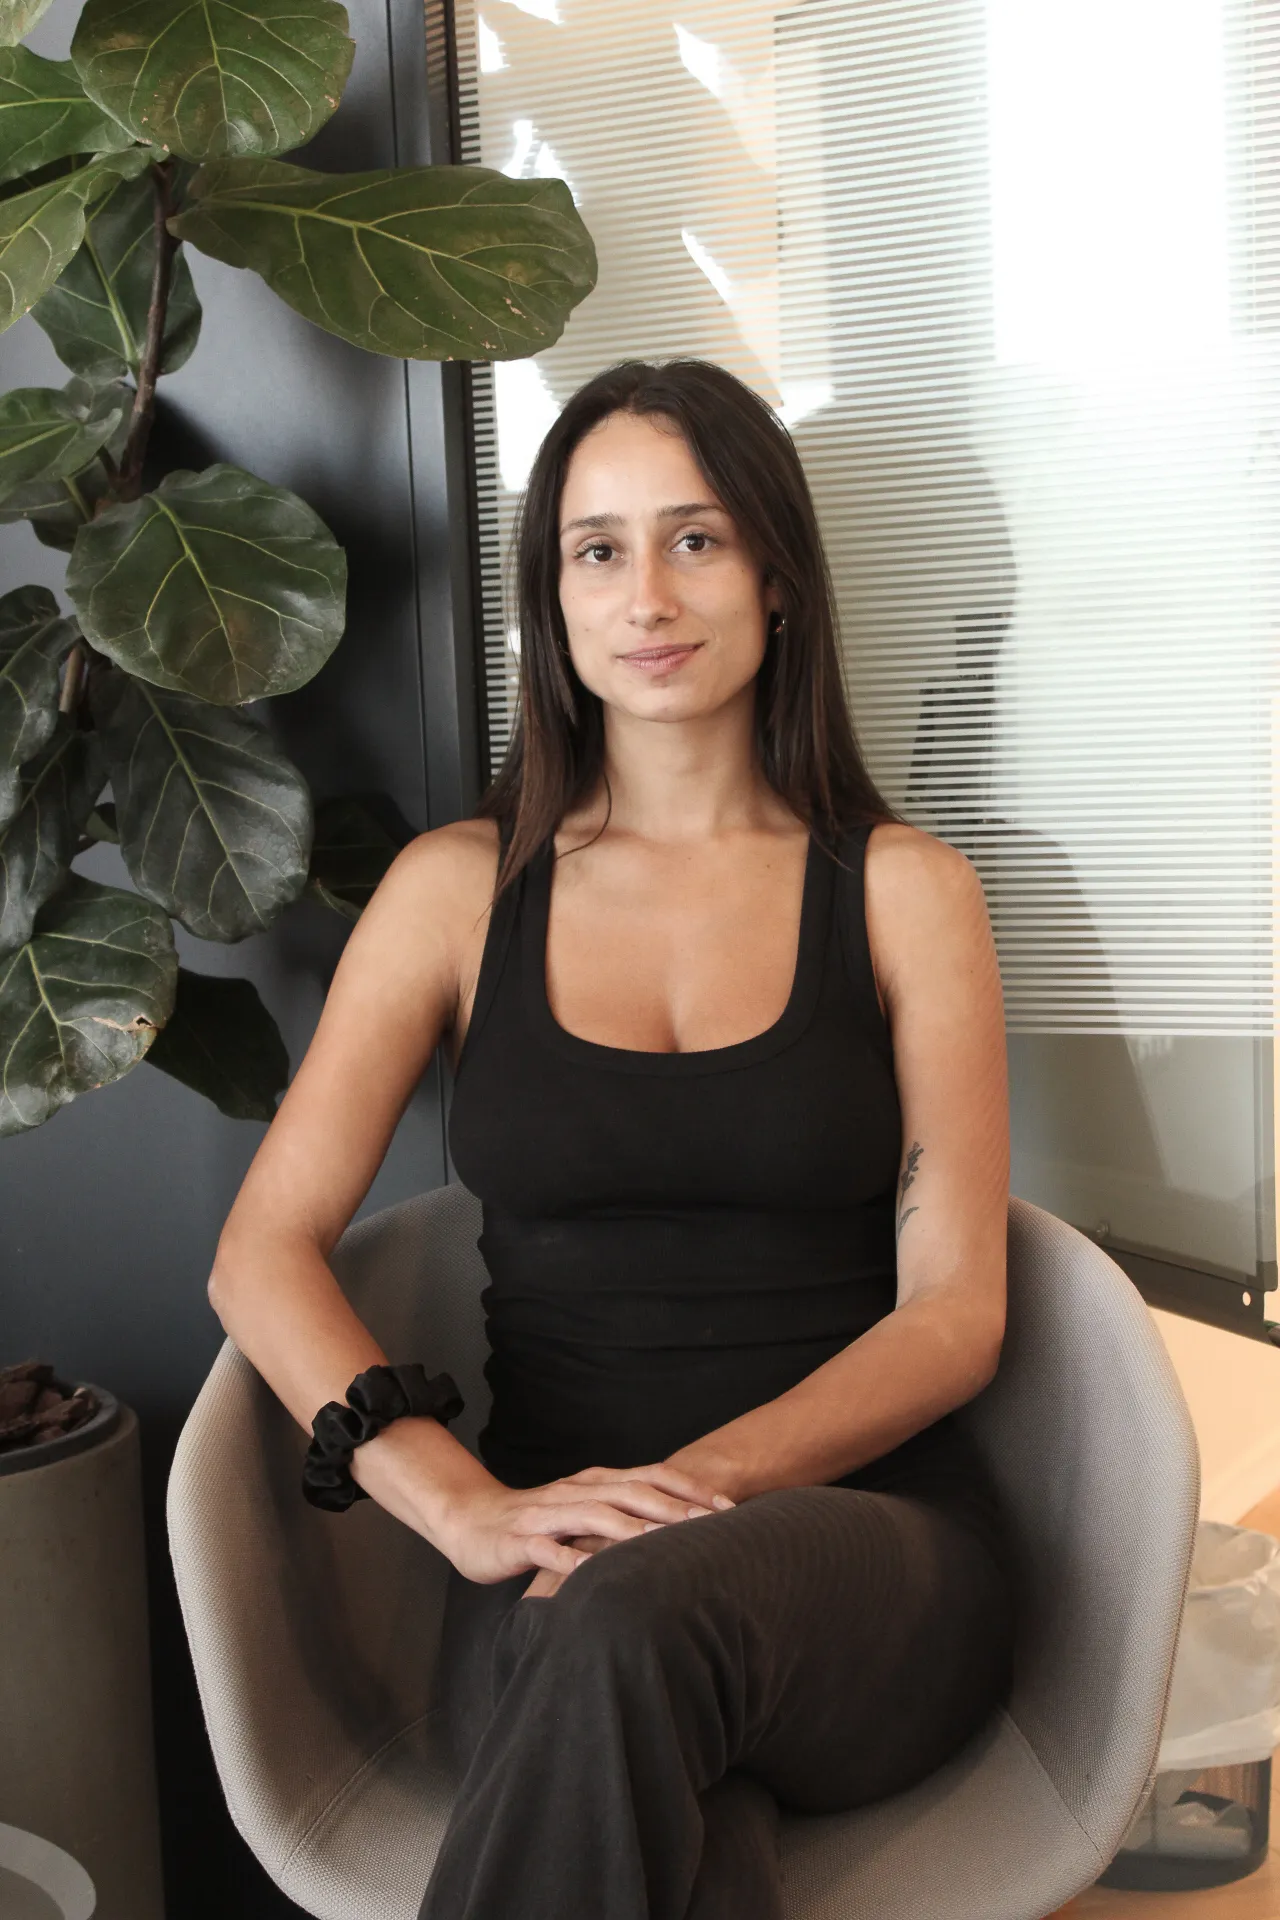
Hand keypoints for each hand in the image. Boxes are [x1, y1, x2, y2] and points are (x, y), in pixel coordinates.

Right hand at [435, 1462, 735, 1587]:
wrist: (469, 1519)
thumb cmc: (535, 1521)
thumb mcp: (583, 1512)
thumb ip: (622, 1515)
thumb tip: (678, 1531)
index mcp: (595, 1483)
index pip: (651, 1477)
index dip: (689, 1490)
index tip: (728, 1506)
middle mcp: (576, 1492)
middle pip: (632, 1493)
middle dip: (673, 1508)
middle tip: (712, 1523)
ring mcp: (548, 1514)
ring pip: (595, 1516)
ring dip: (631, 1529)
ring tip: (664, 1543)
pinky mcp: (520, 1540)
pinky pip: (548, 1550)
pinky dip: (572, 1560)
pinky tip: (592, 1574)